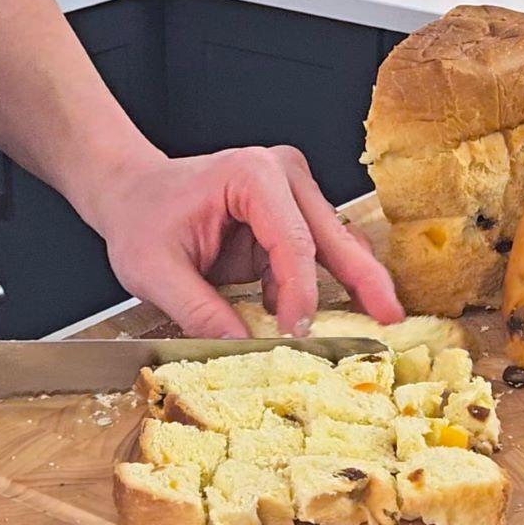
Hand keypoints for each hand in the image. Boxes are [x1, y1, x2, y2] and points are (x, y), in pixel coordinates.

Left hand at [81, 145, 403, 337]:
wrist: (132, 194)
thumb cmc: (141, 219)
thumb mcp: (155, 271)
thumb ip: (199, 311)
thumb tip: (241, 349)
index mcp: (253, 176)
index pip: (294, 241)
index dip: (302, 294)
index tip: (297, 335)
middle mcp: (285, 176)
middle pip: (334, 238)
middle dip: (365, 282)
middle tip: (391, 320)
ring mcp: (295, 194)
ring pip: (337, 248)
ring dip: (351, 289)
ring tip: (373, 327)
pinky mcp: (295, 218)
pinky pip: (319, 258)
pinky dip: (322, 291)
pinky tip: (322, 322)